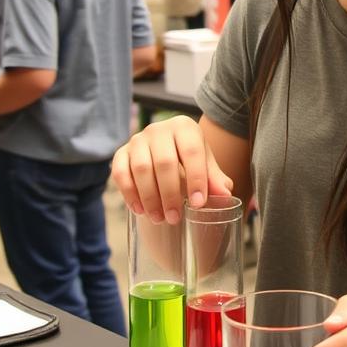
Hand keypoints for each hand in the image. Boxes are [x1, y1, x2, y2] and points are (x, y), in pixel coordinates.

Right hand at [111, 116, 232, 224]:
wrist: (167, 150)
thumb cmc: (189, 159)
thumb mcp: (205, 165)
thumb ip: (215, 180)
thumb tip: (225, 196)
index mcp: (184, 127)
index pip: (191, 151)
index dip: (196, 179)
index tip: (198, 204)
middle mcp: (159, 130)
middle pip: (164, 162)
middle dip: (170, 194)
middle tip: (175, 218)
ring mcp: (137, 140)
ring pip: (141, 169)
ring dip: (150, 198)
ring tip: (159, 219)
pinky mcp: (121, 152)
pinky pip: (121, 173)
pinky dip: (129, 194)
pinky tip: (140, 210)